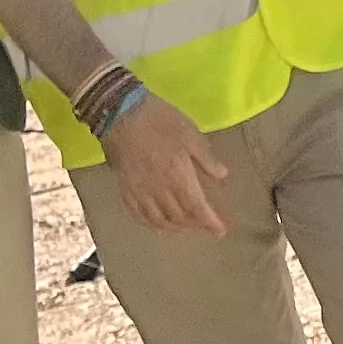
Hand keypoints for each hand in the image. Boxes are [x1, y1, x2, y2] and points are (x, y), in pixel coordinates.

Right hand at [102, 91, 231, 238]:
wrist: (120, 113)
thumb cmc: (159, 119)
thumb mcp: (190, 133)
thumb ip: (206, 157)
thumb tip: (223, 176)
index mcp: (177, 175)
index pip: (196, 208)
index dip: (210, 222)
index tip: (221, 231)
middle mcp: (157, 190)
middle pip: (179, 218)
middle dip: (196, 227)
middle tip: (207, 228)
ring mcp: (138, 192)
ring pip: (158, 221)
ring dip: (176, 229)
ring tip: (188, 230)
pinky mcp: (124, 189)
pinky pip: (138, 215)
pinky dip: (151, 225)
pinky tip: (159, 225)